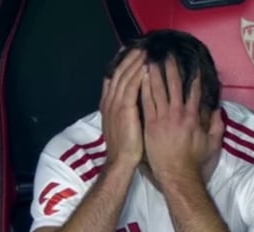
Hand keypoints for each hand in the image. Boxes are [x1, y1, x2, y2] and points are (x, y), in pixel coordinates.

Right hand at [100, 49, 146, 167]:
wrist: (121, 161)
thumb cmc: (125, 147)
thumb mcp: (121, 125)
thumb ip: (125, 110)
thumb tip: (134, 100)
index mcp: (108, 105)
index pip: (112, 79)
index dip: (120, 66)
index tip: (129, 55)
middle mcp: (109, 102)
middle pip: (118, 74)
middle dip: (129, 60)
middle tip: (140, 48)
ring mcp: (115, 105)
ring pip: (125, 77)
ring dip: (135, 63)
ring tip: (145, 52)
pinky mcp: (124, 109)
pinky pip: (132, 87)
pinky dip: (138, 75)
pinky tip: (146, 67)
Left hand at [140, 57, 213, 184]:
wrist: (177, 174)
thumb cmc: (194, 162)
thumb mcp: (213, 144)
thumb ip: (217, 126)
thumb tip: (218, 111)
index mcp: (193, 117)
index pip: (194, 93)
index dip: (194, 79)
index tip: (192, 67)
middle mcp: (178, 114)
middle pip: (174, 86)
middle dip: (171, 69)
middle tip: (167, 55)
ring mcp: (163, 118)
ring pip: (158, 91)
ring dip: (154, 75)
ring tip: (151, 61)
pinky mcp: (150, 124)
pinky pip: (146, 102)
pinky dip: (144, 89)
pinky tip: (140, 79)